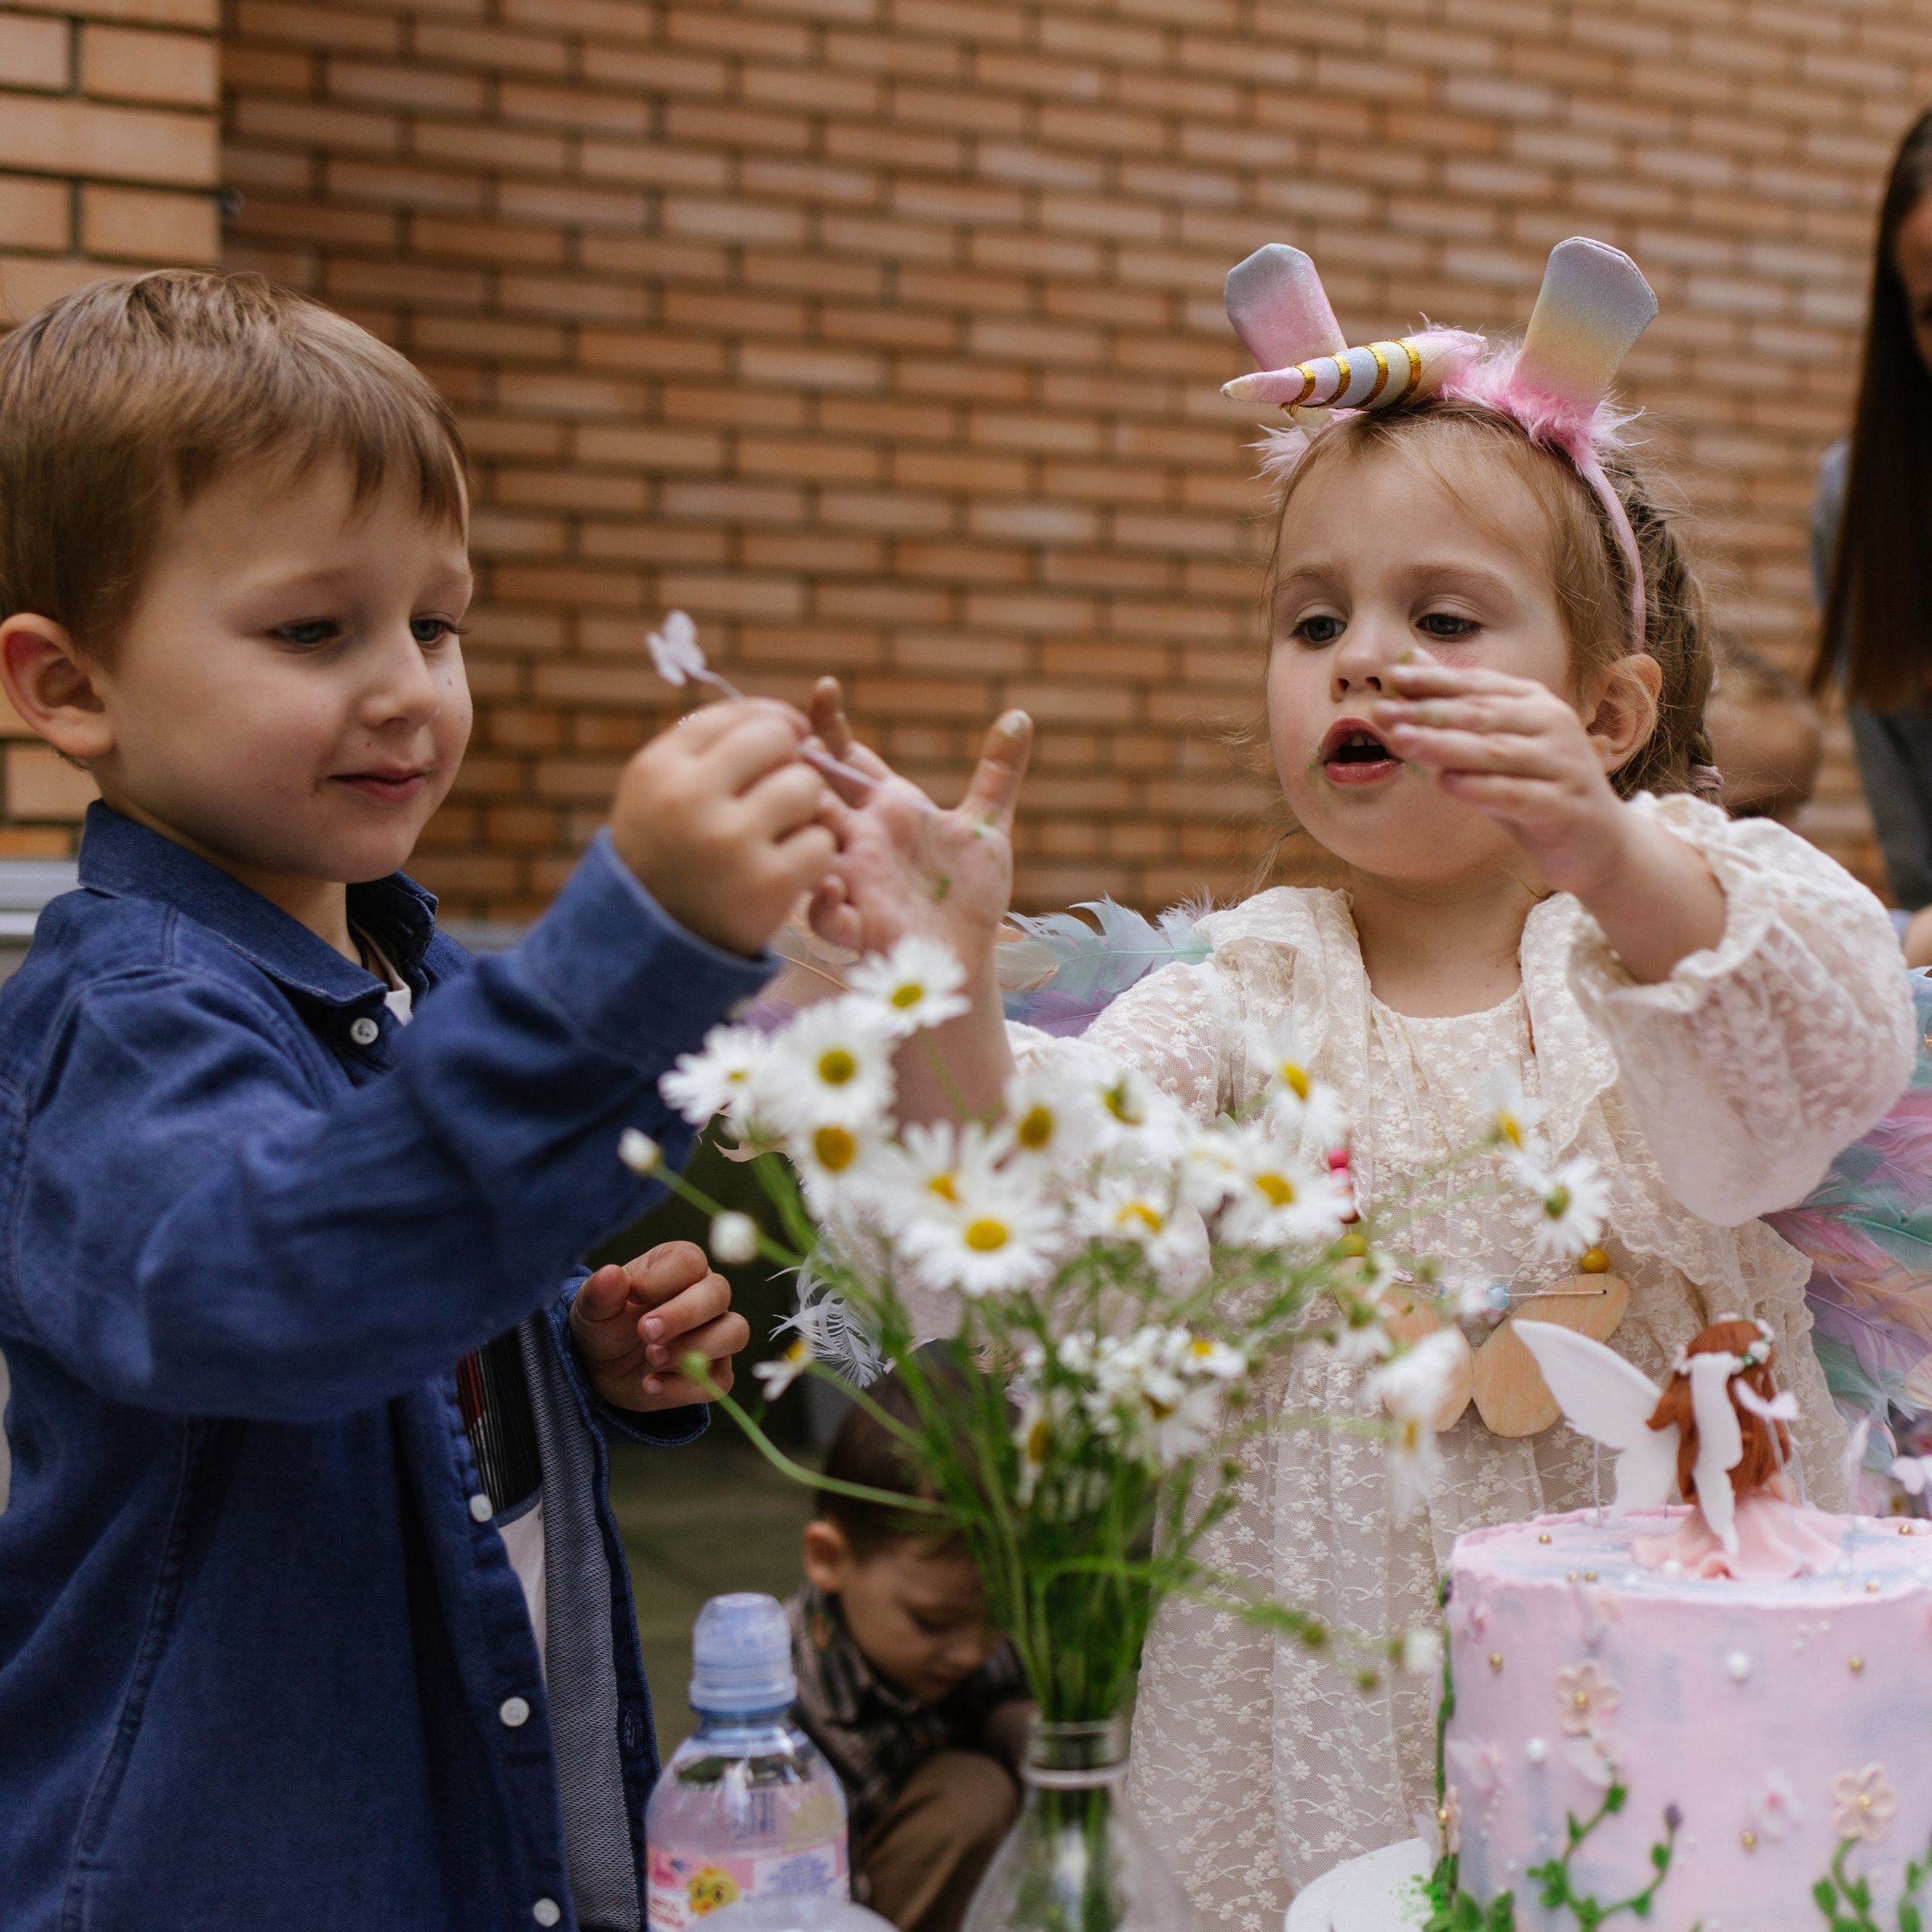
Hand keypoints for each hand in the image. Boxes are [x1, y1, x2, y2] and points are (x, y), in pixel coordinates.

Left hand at [569, 1241, 748, 1412]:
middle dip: (683, 1314)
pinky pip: (718, 1381)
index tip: (633, 1294)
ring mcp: (716, 1334)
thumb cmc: (604, 1324)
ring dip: (695, 1348)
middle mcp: (705, 1295)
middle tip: (645, 1332)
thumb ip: (601, 1292)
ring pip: (734, 1333)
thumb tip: (611, 1274)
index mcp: (678, 1267)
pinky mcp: (715, 1373)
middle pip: (719, 1293)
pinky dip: (683, 1387)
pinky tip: (650, 1385)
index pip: (690, 1261)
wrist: (603, 1367)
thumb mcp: (592, 1308)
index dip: (664, 1278)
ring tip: (651, 1359)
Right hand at [611, 698, 837, 957]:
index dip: (773, 722)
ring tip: (780, 834)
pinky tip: (788, 872)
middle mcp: (689, 797)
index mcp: (659, 768)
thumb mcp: (660, 793)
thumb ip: (709, 749)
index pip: (736, 716)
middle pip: (776, 741)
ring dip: (806, 810)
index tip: (787, 739)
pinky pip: (820, 843)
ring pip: (805, 787)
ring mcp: (729, 840)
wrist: (652, 949)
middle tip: (781, 795)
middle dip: (791, 763)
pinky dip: (813, 857)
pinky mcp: (767, 883)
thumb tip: (788, 720)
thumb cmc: (666, 856)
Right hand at [805, 677, 1032, 975]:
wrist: (968, 958)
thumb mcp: (988, 828)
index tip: (824, 688)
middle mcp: (861, 839)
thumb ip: (997, 773)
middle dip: (797, 768)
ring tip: (810, 809)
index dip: (828, 723)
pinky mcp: (858, 925)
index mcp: (888, 808)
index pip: (846, 756)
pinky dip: (824, 903)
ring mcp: (854, 880)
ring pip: (807, 845)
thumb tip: (1020, 717)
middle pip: (814, 792)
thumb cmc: (970, 896)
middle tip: (791, 745)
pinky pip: (824, 913)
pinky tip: (836, 893)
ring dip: (803, 828)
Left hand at [1371, 655, 1724, 981]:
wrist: (1598, 844)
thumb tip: (1410, 664)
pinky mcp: (1566, 806)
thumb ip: (1457, 710)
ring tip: (1402, 741)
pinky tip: (1448, 783)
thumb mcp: (1494, 748)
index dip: (1435, 680)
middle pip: (1483, 715)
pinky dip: (1481, 788)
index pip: (1479, 685)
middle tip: (1384, 712)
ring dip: (1445, 745)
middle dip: (1429, 712)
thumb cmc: (1535, 790)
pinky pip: (1517, 794)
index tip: (1391, 677)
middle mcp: (1554, 726)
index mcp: (1536, 704)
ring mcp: (1563, 765)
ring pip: (1496, 751)